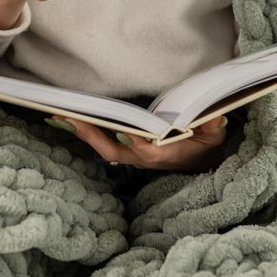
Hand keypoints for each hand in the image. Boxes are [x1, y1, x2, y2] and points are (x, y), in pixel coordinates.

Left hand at [50, 114, 228, 173]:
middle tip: (70, 116)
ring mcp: (134, 157)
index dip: (134, 142)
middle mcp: (144, 158)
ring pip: (104, 148)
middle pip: (113, 150)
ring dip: (84, 133)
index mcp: (164, 155)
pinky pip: (104, 144)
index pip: (146, 149)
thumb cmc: (206, 145)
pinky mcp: (128, 152)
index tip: (120, 130)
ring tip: (61, 115)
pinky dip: (88, 132)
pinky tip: (71, 119)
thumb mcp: (215, 135)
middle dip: (91, 135)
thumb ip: (212, 125)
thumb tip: (213, 114)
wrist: (202, 162)